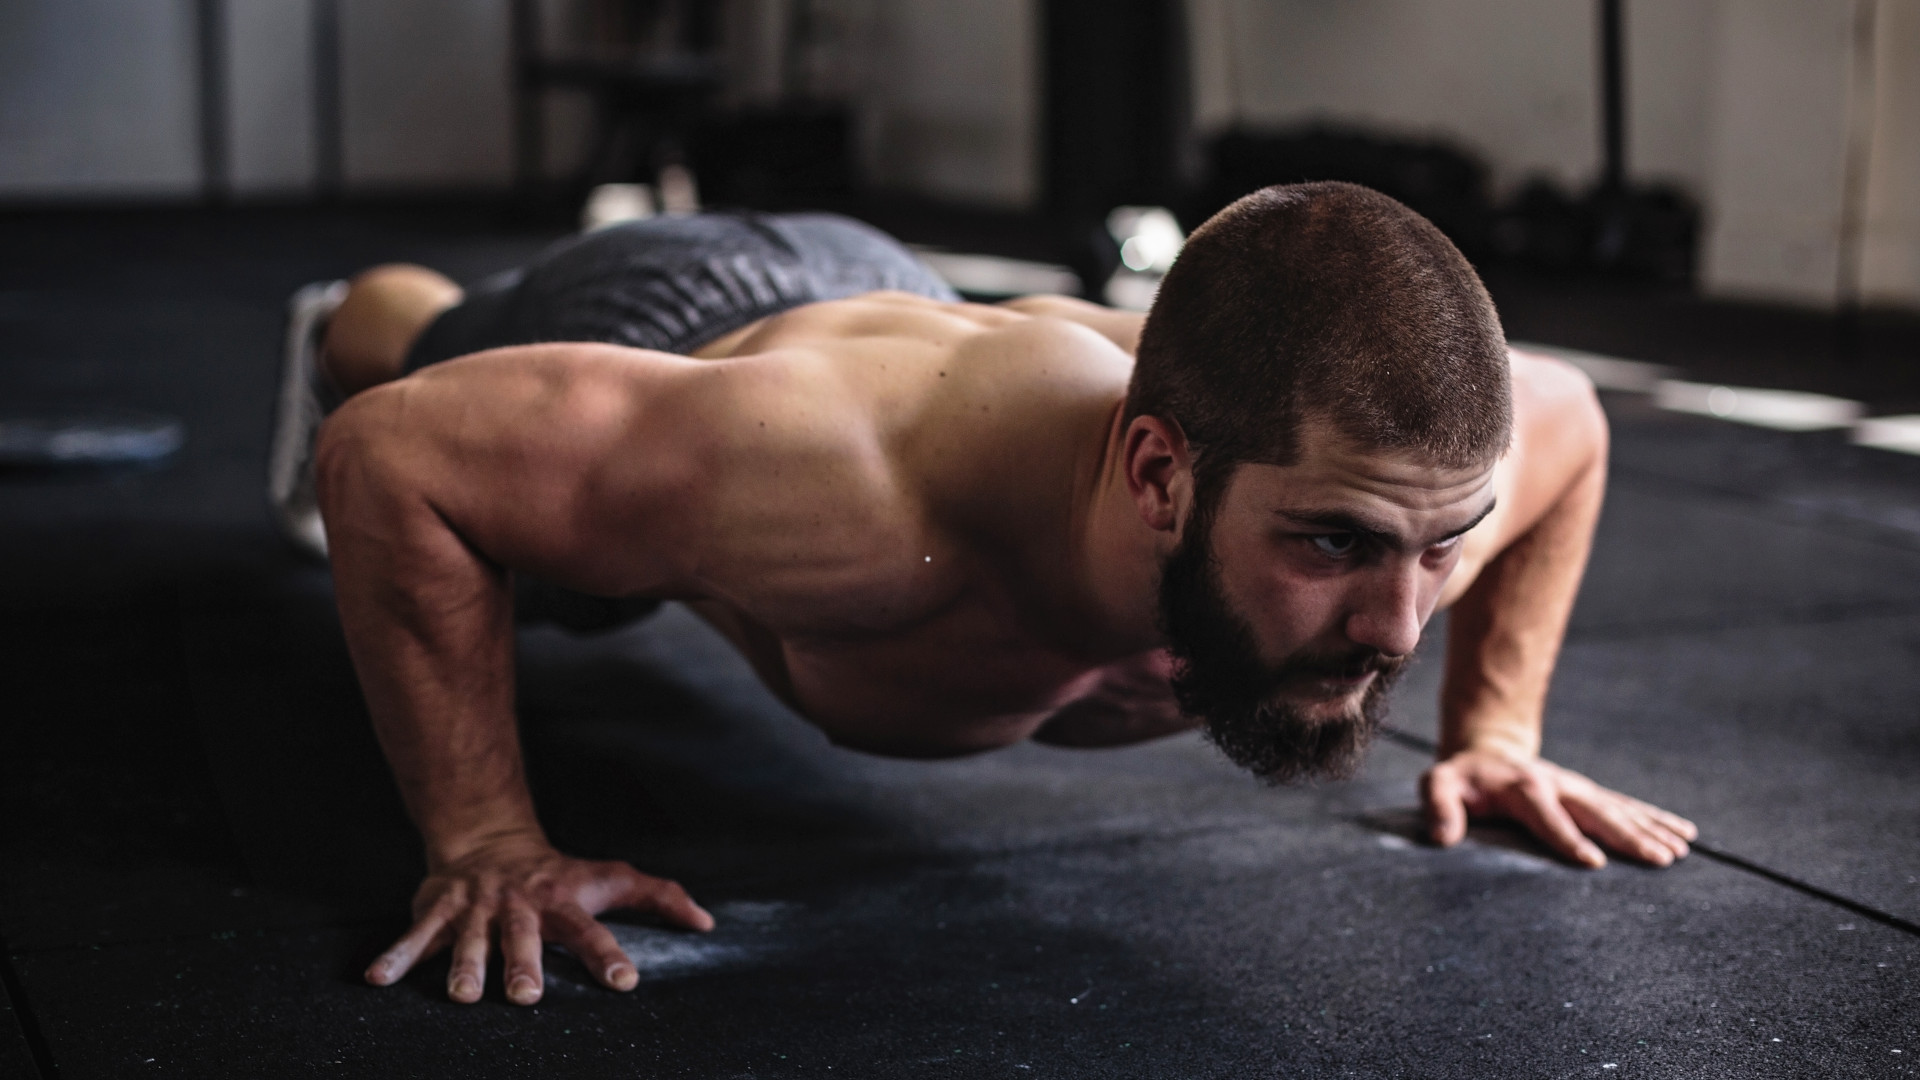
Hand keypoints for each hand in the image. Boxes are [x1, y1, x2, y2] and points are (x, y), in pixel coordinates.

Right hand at [363, 831, 714, 1004]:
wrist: (491, 840)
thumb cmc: (559, 875)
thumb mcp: (610, 878)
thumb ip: (660, 897)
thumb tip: (708, 922)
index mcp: (562, 904)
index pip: (591, 931)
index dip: (609, 955)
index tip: (626, 982)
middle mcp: (520, 907)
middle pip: (524, 937)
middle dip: (525, 964)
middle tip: (528, 996)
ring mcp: (477, 907)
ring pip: (470, 939)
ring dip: (465, 967)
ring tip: (464, 998)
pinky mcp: (439, 908)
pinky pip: (417, 935)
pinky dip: (398, 956)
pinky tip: (378, 981)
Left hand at [1420, 748, 1697, 867]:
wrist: (1486, 751)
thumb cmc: (1460, 779)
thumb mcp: (1437, 784)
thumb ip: (1437, 806)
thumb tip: (1441, 838)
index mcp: (1522, 787)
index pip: (1546, 815)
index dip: (1568, 837)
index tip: (1593, 863)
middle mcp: (1558, 785)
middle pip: (1596, 811)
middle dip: (1627, 836)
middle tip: (1658, 859)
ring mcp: (1578, 789)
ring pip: (1620, 809)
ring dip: (1650, 830)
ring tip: (1679, 852)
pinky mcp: (1590, 794)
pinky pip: (1628, 807)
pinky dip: (1657, 819)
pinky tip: (1685, 835)